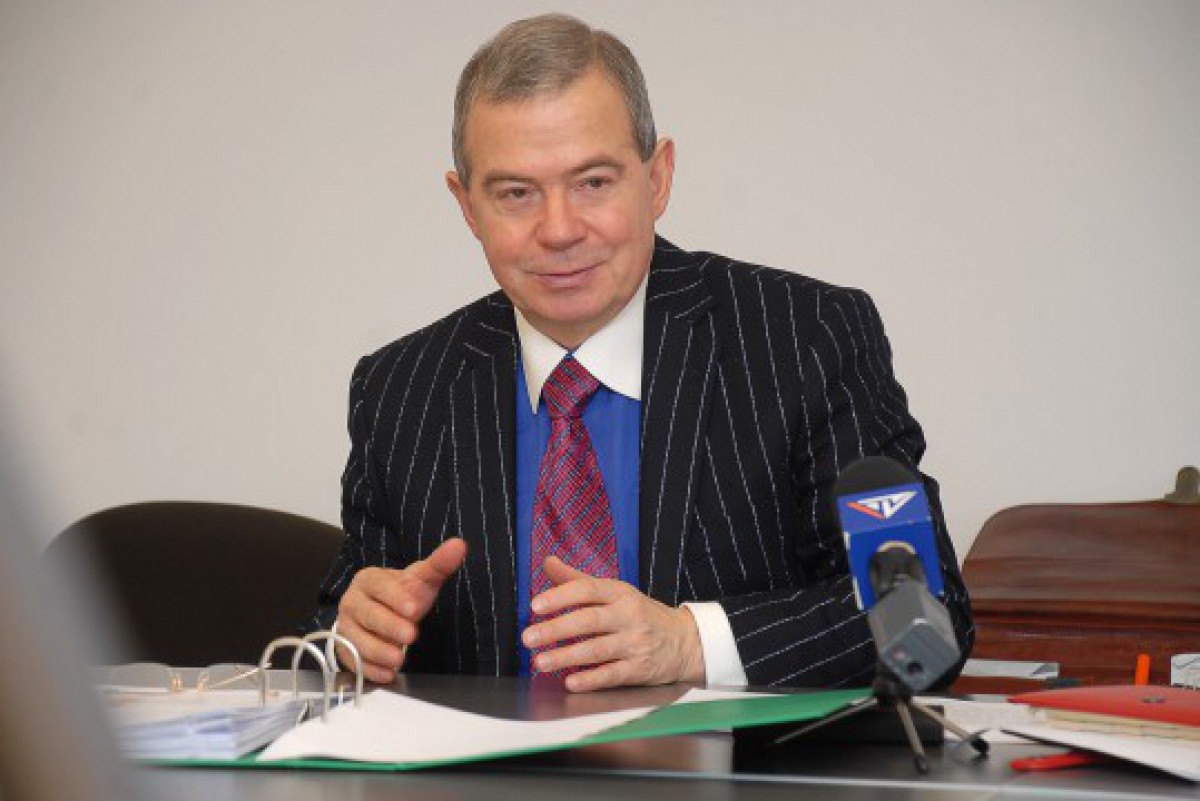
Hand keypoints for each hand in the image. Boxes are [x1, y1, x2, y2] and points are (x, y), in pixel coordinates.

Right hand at [335, 538, 466, 682]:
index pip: (379, 586)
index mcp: (369, 580)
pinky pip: (353, 661)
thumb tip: (459, 545)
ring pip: (356, 639)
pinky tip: (387, 674)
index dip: (395, 597)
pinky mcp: (345, 649)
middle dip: (388, 626)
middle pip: (367, 614)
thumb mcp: (420, 579)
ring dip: (377, 651)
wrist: (380, 611)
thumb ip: (438, 564)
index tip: (414, 609)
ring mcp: (346, 626)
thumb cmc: (401, 595)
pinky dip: (369, 669)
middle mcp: (352, 601)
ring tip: (398, 660)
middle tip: (411, 636)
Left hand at [522, 556, 704, 691]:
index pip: (587, 589)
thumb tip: (548, 562)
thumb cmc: (641, 614)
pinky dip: (591, 679)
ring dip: (566, 657)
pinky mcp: (640, 669)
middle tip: (528, 637)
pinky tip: (571, 682)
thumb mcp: (615, 592)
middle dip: (556, 629)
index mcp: (620, 593)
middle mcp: (628, 616)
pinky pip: (613, 674)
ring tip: (540, 662)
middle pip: (589, 621)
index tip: (535, 605)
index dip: (560, 596)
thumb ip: (578, 579)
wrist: (684, 641)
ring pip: (597, 650)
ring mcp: (635, 643)